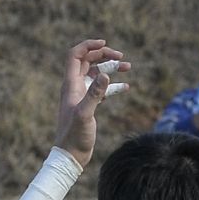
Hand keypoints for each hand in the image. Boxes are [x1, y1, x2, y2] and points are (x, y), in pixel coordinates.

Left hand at [50, 37, 128, 169]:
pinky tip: (126, 86)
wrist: (70, 155)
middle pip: (88, 61)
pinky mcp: (88, 105)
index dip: (88, 46)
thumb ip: (95, 94)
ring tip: (128, 67)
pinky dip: (113, 85)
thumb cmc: (74, 136)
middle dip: (104, 55)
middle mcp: (74, 87)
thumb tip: (105, 75)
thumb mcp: (85, 114)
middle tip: (121, 57)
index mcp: (70, 85)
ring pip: (96, 74)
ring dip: (111, 69)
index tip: (105, 44)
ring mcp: (82, 95)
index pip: (75, 55)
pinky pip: (101, 89)